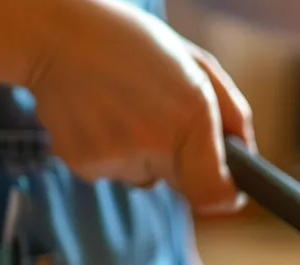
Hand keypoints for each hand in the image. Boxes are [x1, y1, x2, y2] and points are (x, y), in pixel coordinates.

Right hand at [25, 0, 253, 214]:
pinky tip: (98, 115)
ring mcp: (115, 157)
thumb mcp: (196, 64)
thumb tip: (246, 155)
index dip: (224, 194)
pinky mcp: (82, 164)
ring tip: (121, 107)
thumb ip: (231, 113)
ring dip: (141, 153)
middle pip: (181, 185)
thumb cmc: (132, 45)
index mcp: (191, 114)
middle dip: (179, 161)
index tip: (226, 186)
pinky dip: (109, 151)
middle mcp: (154, 142)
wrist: (54, 35)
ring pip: (144, 177)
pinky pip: (110, 172)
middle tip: (157, 117)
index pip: (215, 193)